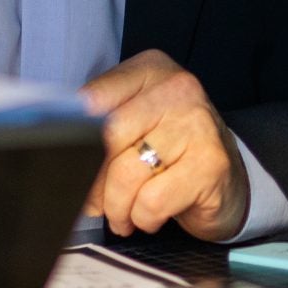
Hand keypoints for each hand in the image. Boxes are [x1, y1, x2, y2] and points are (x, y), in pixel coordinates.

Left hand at [79, 49, 247, 241]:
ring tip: (124, 213)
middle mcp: (176, 88)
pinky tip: (151, 215)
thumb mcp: (136, 122)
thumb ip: (100, 127)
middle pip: (107, 137)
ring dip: (118, 207)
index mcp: (149, 69)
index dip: (74, 140)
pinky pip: (152, 201)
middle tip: (94, 202)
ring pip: (127, 173)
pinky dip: (144, 218)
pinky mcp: (209, 164)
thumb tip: (57, 152)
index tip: (70, 164)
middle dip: (93, 181)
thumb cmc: (171, 151)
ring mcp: (196, 124)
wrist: (229, 180)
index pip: (92, 99)